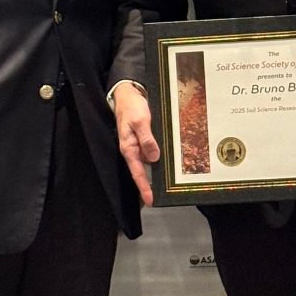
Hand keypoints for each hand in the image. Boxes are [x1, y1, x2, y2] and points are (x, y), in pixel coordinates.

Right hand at [113, 82, 159, 205]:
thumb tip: (154, 158)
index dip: (143, 188)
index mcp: (129, 148)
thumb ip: (147, 139)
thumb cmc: (132, 107)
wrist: (128, 94)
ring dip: (156, 173)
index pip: (137, 173)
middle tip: (161, 198)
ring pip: (148, 163)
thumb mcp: (140, 121)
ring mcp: (138, 145)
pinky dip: (158, 159)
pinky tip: (168, 163)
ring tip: (167, 185)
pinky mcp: (143, 140)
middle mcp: (133, 150)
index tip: (150, 201)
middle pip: (142, 172)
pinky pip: (151, 153)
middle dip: (149, 186)